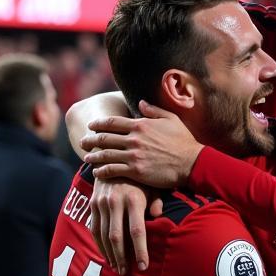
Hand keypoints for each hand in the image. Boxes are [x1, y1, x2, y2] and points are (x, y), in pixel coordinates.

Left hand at [82, 101, 203, 187]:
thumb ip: (154, 110)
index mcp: (140, 125)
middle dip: (90, 139)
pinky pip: (113, 170)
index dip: (98, 124)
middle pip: (104, 138)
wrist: (193, 163)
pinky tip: (97, 172)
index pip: (112, 122)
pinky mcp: (136, 171)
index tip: (91, 126)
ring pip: (105, 155)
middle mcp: (134, 139)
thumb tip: (140, 103)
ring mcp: (133, 156)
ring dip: (93, 156)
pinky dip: (102, 171)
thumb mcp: (171, 119)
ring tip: (86, 157)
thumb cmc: (184, 141)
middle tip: (82, 141)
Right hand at [90, 178, 162, 274]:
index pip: (137, 231)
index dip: (140, 251)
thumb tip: (158, 216)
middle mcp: (116, 202)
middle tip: (126, 273)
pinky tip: (106, 255)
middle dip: (122, 258)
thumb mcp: (153, 186)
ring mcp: (101, 203)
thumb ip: (156, 201)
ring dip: (109, 254)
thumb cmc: (140, 177)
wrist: (113, 158)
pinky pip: (94, 229)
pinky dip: (99, 245)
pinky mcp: (92, 204)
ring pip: (103, 235)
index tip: (143, 267)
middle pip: (117, 237)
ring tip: (116, 268)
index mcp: (134, 199)